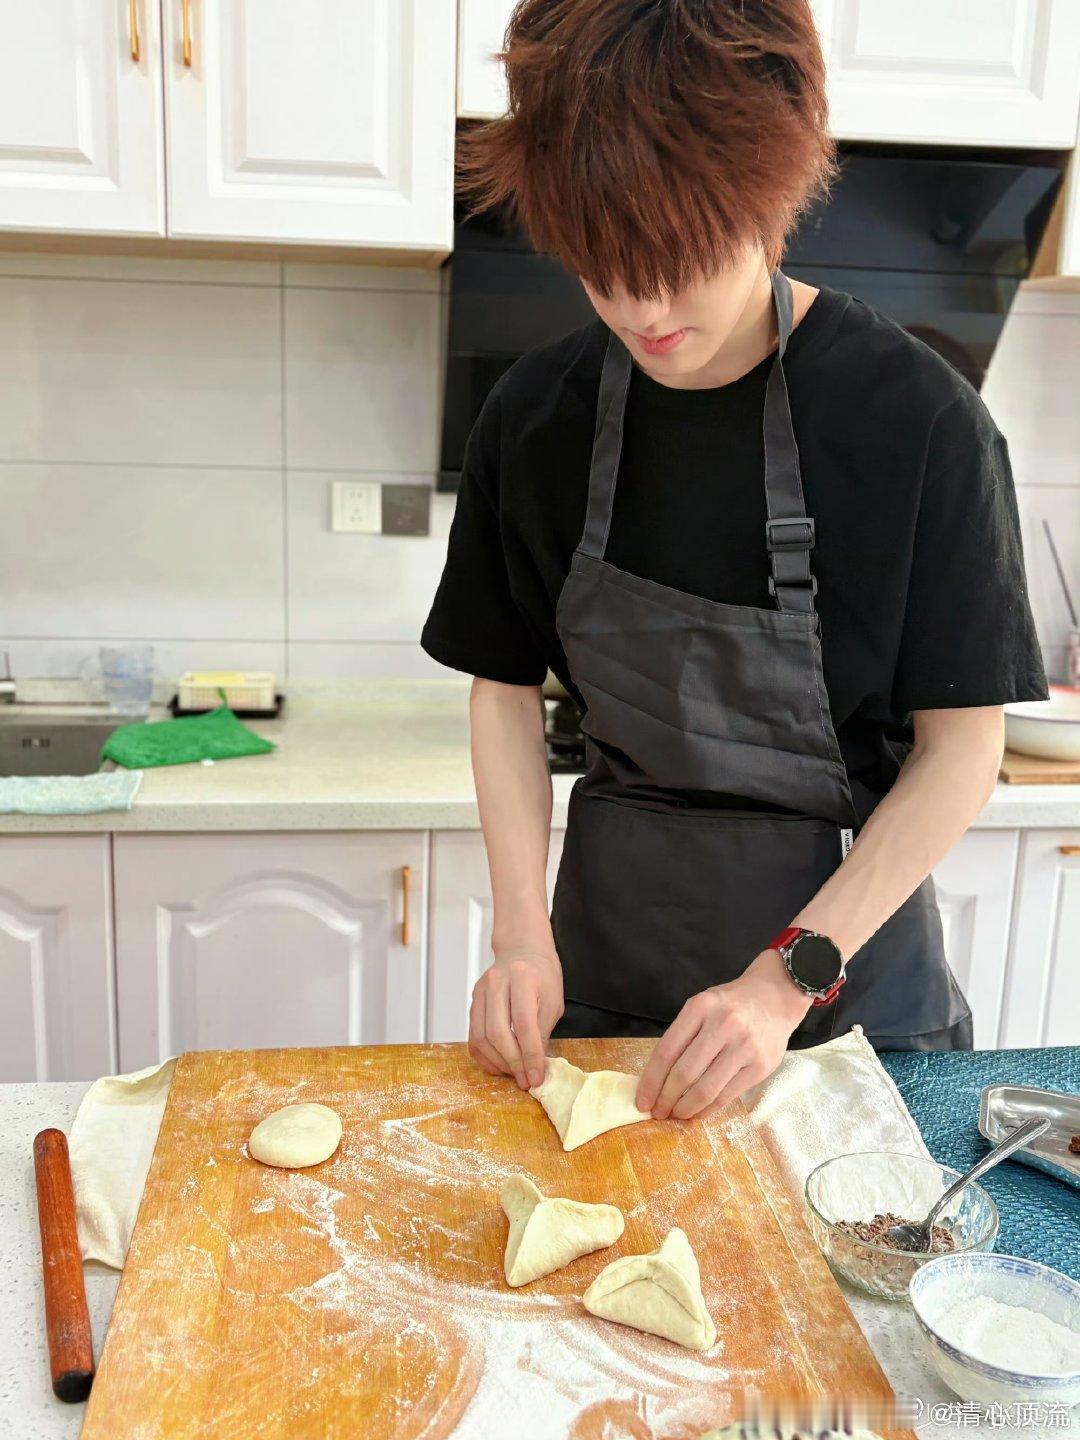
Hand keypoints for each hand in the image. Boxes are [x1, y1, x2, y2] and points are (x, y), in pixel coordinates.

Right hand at [468, 948, 563, 1089]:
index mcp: (523, 978)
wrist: (522, 950)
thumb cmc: (542, 975)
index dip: (530, 1055)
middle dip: (513, 1063)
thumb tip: (535, 1066)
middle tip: (526, 1080)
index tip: (537, 1077)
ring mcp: (481, 991)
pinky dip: (484, 1057)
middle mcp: (497, 982)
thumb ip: (542, 1031)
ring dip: (498, 1063)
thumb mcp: (553, 1001)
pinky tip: (499, 1065)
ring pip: (481, 1037)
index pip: (524, 1024)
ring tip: (514, 1074)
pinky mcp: (472, 1001)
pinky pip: (473, 1036)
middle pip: (498, 1032)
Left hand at [635, 949, 812, 1120]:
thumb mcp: (702, 1006)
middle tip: (657, 1112)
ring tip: (675, 1114)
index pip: (666, 1051)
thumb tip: (656, 1080)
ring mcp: (744, 1046)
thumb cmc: (730, 1006)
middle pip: (684, 1073)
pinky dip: (707, 1109)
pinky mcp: (761, 1066)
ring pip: (705, 1089)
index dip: (650, 1081)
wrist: (774, 998)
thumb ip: (681, 1036)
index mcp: (700, 1007)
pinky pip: (727, 1096)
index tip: (641, 1100)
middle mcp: (723, 1024)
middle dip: (665, 1099)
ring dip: (685, 1108)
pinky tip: (697, 1112)